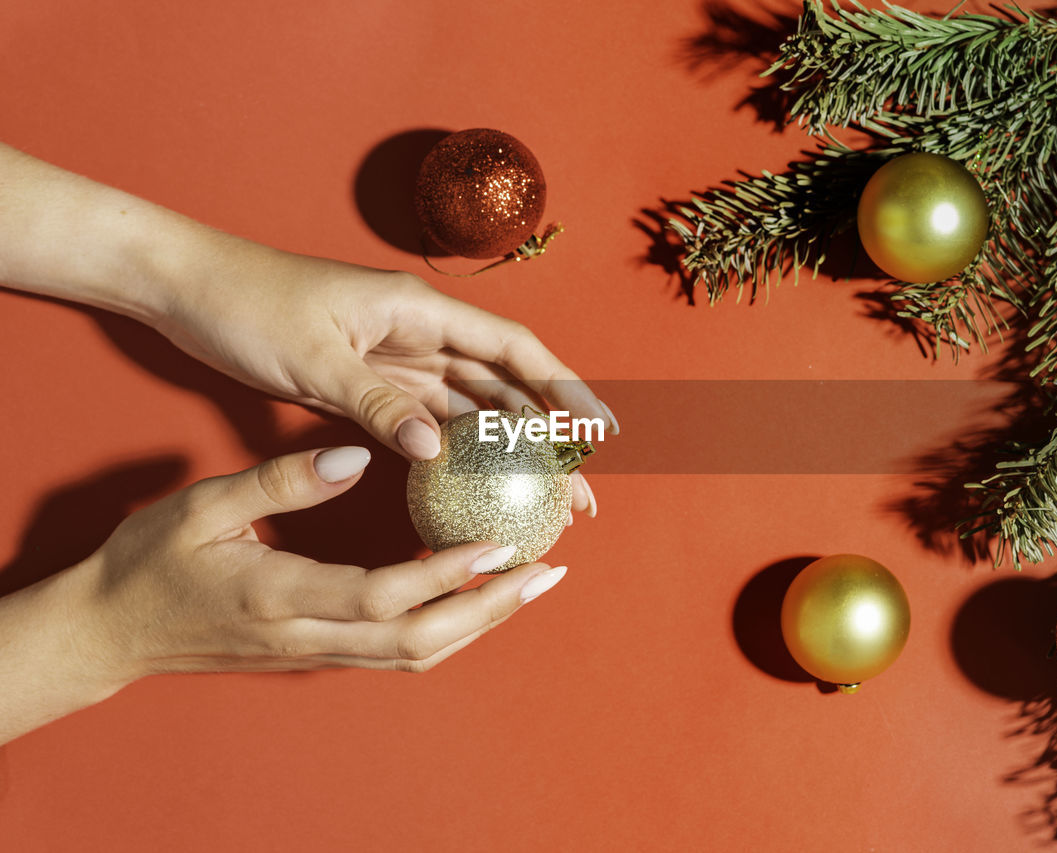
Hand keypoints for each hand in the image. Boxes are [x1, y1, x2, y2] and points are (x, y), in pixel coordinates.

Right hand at [77, 446, 566, 680]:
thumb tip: (356, 453)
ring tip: (530, 584)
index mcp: (280, 596)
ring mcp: (315, 655)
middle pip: (418, 642)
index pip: (382, 595)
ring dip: (480, 624)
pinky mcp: (318, 655)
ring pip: (416, 656)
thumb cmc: (149, 563)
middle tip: (545, 572)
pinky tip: (477, 597)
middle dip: (489, 610)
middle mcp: (307, 638)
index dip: (445, 576)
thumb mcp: (202, 505)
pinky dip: (448, 629)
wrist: (109, 632)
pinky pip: (398, 653)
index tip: (499, 545)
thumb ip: (280, 481)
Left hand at [154, 247, 611, 512]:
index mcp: (420, 311)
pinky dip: (458, 456)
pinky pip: (429, 424)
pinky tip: (478, 489)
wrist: (190, 289)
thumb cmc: (249, 305)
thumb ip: (377, 405)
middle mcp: (421, 334)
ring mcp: (398, 361)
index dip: (566, 390)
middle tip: (581, 494)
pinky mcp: (372, 385)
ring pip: (473, 412)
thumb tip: (436, 452)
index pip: (514, 351)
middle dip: (551, 439)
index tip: (602, 431)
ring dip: (512, 455)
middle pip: (506, 388)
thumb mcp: (313, 358)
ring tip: (545, 503)